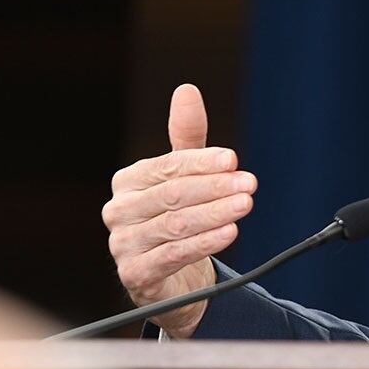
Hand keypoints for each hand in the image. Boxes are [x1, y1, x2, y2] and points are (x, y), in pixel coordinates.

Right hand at [101, 84, 257, 337]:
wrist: (174, 278)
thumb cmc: (178, 216)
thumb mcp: (185, 175)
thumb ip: (188, 137)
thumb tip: (187, 90)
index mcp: (129, 182)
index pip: (168, 167)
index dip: (202, 162)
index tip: (234, 160)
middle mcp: (119, 211)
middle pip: (172, 195)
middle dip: (215, 188)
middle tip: (249, 184)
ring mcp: (123, 245)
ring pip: (175, 225)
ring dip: (215, 214)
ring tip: (245, 206)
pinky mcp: (135, 275)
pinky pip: (172, 256)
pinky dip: (204, 243)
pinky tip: (230, 233)